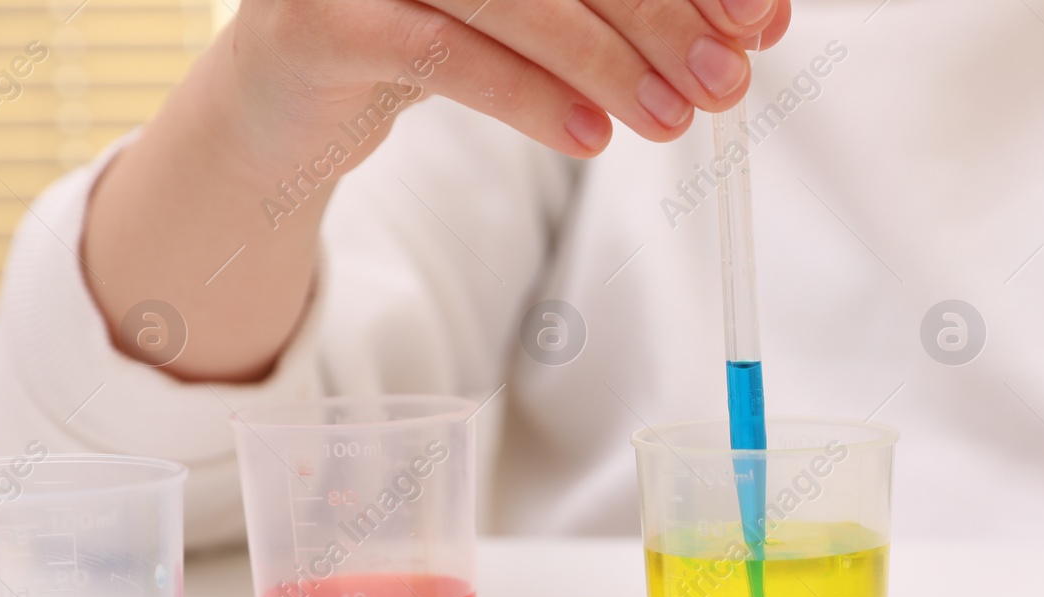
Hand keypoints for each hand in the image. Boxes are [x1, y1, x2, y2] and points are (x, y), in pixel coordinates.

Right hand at [234, 0, 791, 159]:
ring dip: (605, 63)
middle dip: (658, 14)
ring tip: (670, 119)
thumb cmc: (424, 37)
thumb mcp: (532, 15)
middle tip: (725, 77)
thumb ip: (626, 10)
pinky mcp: (322, 19)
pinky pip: (443, 55)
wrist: (289, 99)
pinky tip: (589, 138)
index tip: (753, 18)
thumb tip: (749, 28)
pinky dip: (528, 98)